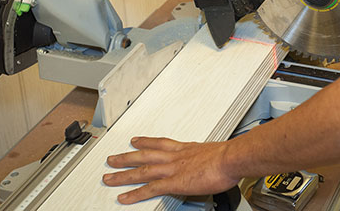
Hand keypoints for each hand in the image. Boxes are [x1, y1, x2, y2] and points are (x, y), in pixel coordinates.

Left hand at [103, 136, 238, 203]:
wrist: (230, 159)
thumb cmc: (228, 157)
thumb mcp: (215, 153)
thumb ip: (207, 158)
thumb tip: (211, 162)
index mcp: (185, 148)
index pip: (160, 143)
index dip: (146, 141)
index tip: (135, 140)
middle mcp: (175, 157)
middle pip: (144, 155)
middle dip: (126, 157)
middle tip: (112, 158)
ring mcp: (172, 169)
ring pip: (142, 171)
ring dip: (123, 174)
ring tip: (109, 177)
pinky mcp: (173, 183)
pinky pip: (149, 189)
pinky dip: (135, 194)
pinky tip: (124, 197)